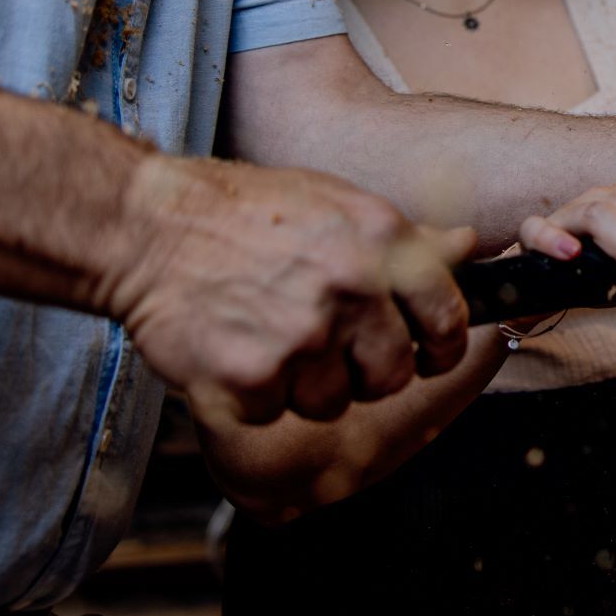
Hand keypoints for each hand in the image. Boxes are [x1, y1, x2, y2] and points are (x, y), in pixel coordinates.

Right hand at [103, 155, 475, 426]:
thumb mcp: (335, 202)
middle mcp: (349, 288)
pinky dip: (254, 396)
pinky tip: (235, 350)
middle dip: (365, 373)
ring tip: (270, 338)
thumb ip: (403, 238)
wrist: (148, 227)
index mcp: (379, 241)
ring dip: (305, 387)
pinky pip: (274, 413)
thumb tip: (467, 247)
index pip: (446, 315)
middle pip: (392, 375)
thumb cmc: (243, 211)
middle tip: (325, 348)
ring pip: (333, 404)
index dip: (441, 346)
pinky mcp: (251, 377)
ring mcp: (300, 336)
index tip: (428, 355)